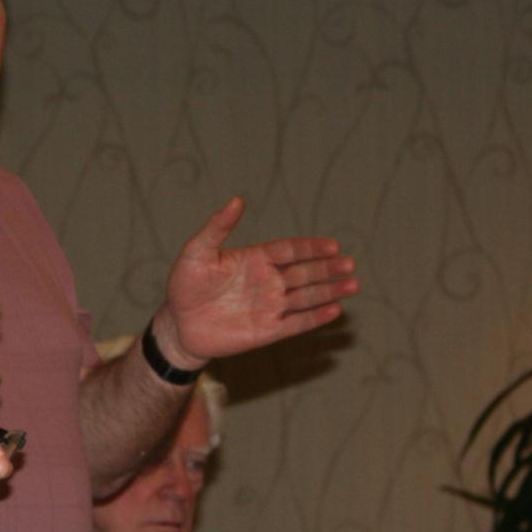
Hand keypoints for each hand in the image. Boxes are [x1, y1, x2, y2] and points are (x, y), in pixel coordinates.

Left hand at [155, 197, 358, 368]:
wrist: (178, 324)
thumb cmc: (185, 285)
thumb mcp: (197, 252)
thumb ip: (217, 228)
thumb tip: (237, 200)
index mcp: (255, 260)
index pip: (289, 250)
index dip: (310, 247)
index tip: (332, 245)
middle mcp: (268, 281)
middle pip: (304, 272)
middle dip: (327, 268)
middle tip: (349, 263)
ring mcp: (270, 306)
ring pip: (306, 297)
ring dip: (330, 291)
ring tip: (352, 284)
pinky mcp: (268, 331)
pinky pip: (297, 323)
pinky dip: (315, 318)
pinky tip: (334, 310)